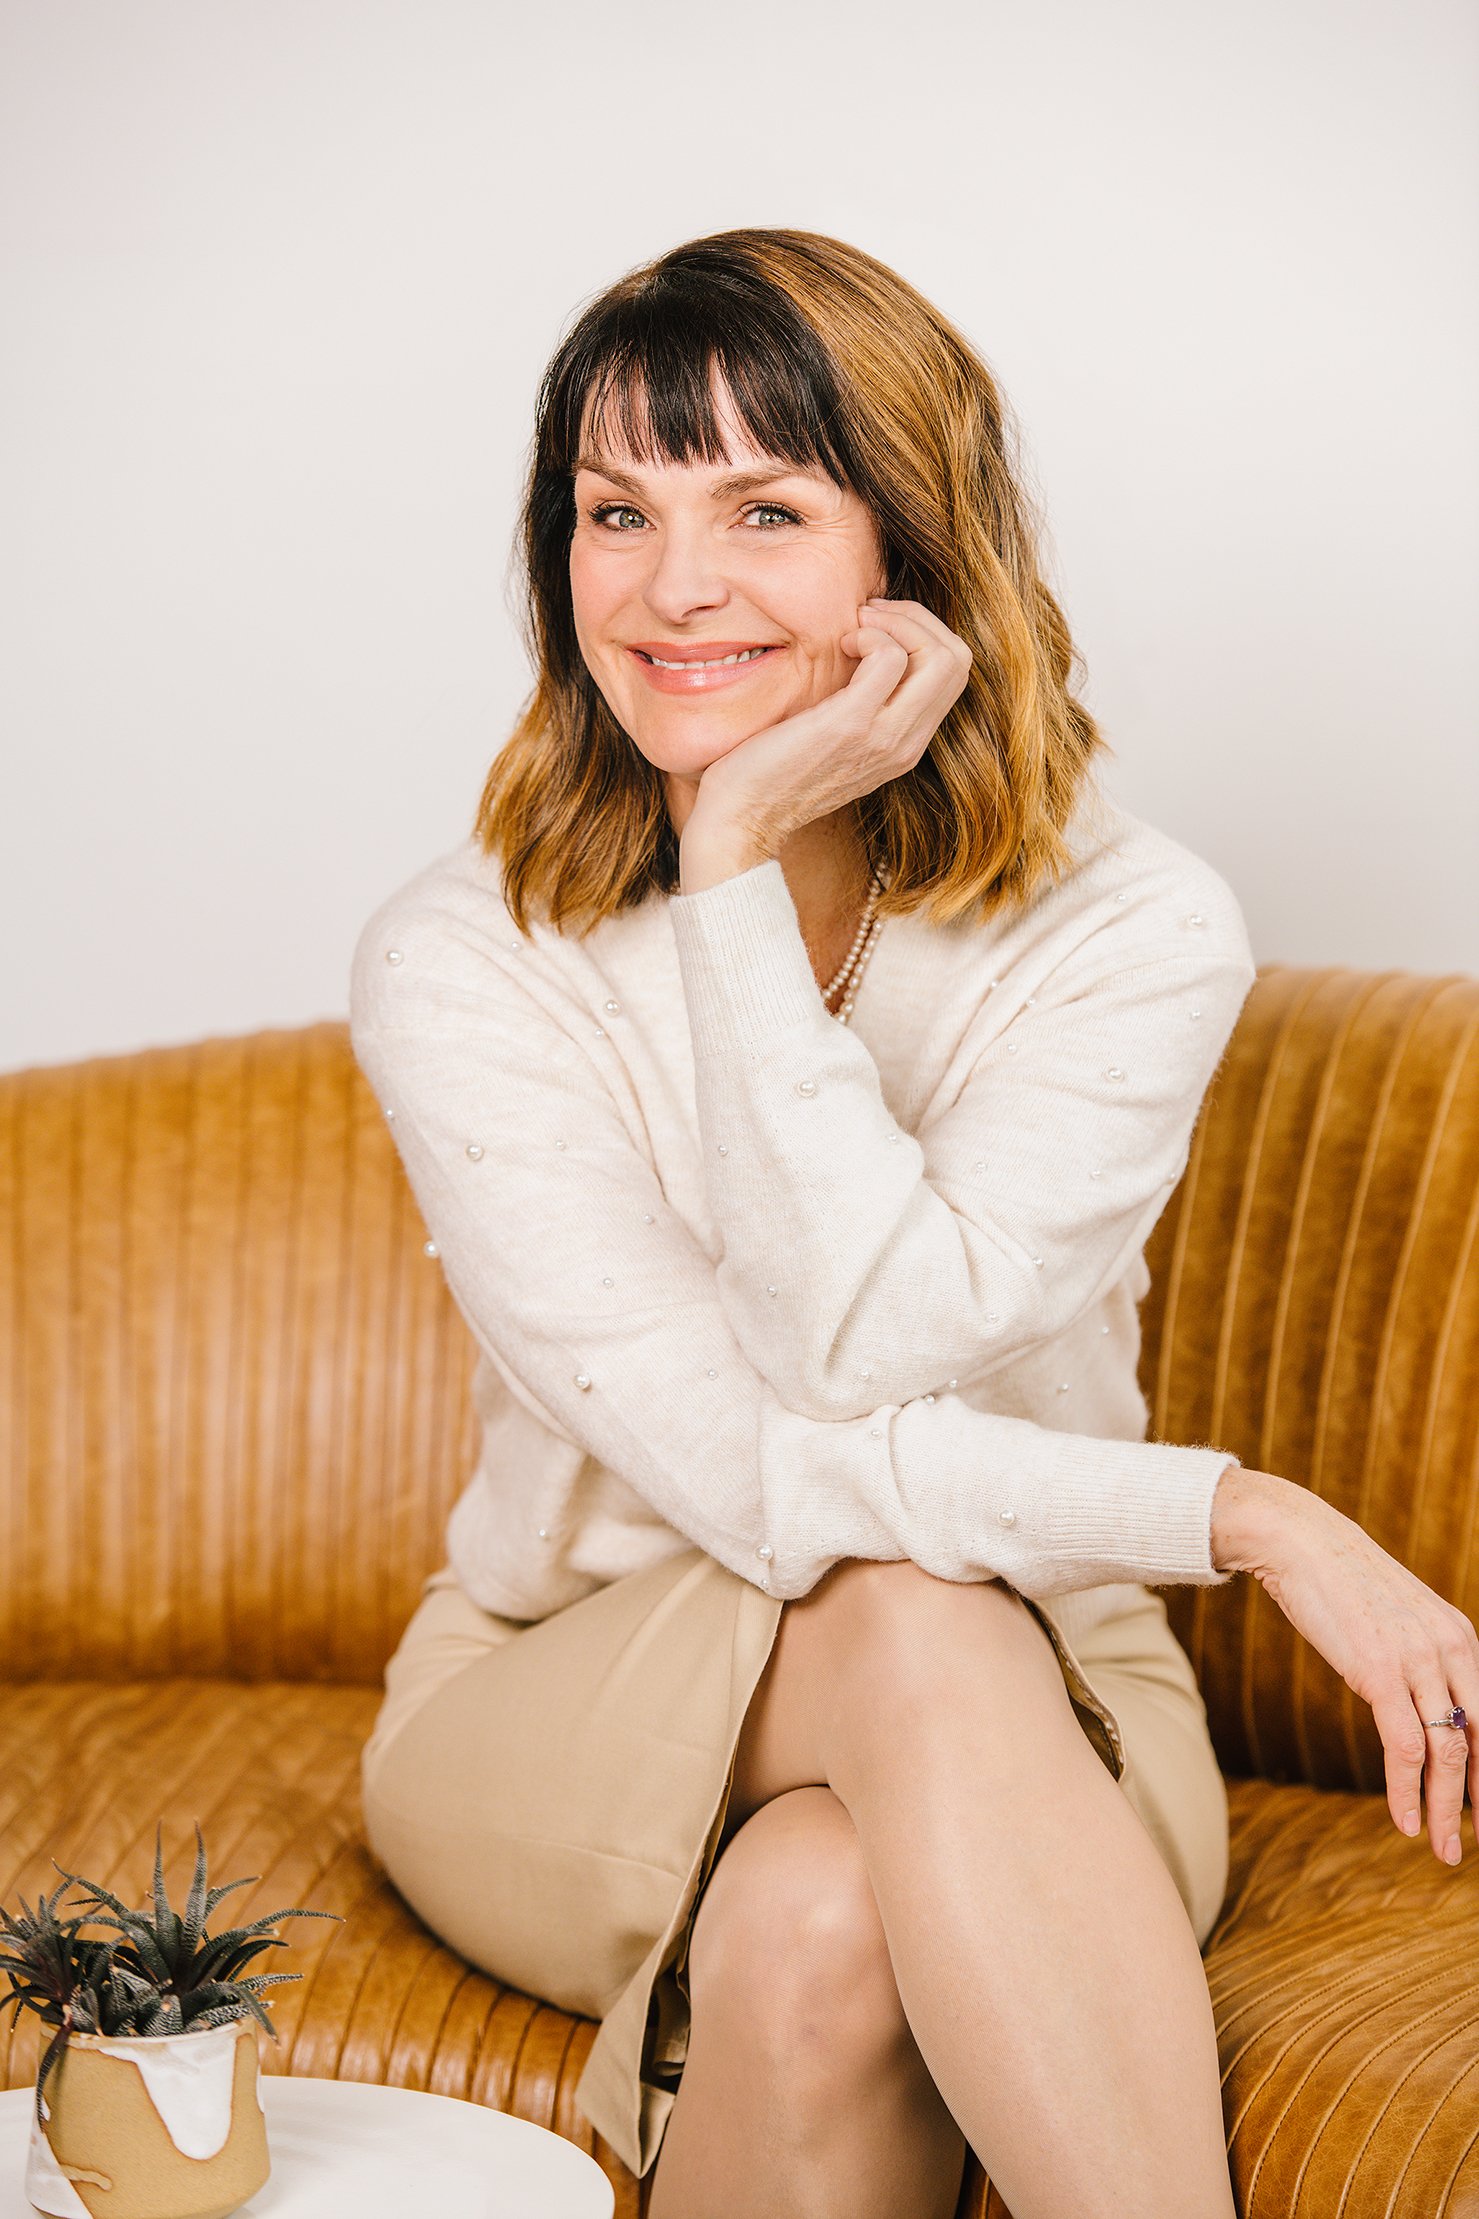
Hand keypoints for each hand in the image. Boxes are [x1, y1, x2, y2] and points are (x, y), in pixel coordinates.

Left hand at [682, 598, 971, 857]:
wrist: (743, 816)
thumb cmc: (773, 772)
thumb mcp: (834, 740)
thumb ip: (864, 707)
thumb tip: (866, 652)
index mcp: (906, 746)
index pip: (955, 674)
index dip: (924, 634)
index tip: (875, 627)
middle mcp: (906, 744)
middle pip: (958, 660)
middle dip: (918, 619)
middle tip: (868, 617)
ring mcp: (884, 737)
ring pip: (939, 656)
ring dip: (896, 622)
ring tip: (855, 629)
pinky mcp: (851, 724)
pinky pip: (890, 657)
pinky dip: (870, 634)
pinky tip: (840, 645)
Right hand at [1215, 1467, 1478, 1863]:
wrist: (1300, 1541)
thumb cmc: (1341, 1582)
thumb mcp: (1398, 1622)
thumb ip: (1420, 1661)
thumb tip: (1422, 1706)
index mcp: (1462, 1638)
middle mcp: (1452, 1650)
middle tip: (1475, 1844)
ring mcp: (1418, 1661)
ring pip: (1449, 1754)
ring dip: (1446, 1811)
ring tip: (1443, 1850)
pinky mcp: (1380, 1672)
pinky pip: (1405, 1747)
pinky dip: (1408, 1792)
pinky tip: (1404, 1821)